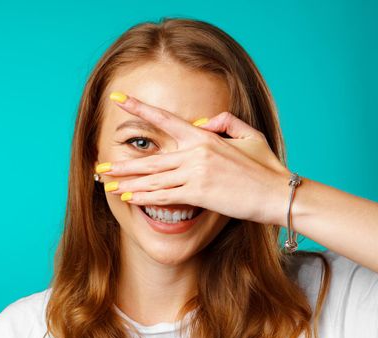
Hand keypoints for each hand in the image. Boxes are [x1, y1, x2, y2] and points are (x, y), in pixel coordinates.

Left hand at [101, 93, 291, 225]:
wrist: (277, 193)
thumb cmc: (265, 166)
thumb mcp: (250, 135)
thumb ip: (225, 122)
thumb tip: (203, 121)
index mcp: (204, 136)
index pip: (165, 119)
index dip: (139, 107)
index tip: (118, 99)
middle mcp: (195, 152)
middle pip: (151, 158)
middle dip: (123, 164)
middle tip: (100, 166)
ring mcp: (195, 173)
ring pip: (153, 179)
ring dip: (127, 182)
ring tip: (107, 184)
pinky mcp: (198, 194)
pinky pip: (164, 196)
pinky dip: (144, 197)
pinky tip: (128, 198)